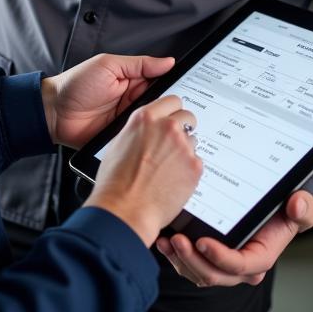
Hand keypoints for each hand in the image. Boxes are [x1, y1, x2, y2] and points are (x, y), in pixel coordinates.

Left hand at [41, 53, 176, 148]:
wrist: (53, 113)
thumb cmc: (76, 84)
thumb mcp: (108, 66)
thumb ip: (139, 64)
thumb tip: (168, 61)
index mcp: (133, 82)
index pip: (163, 84)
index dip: (176, 88)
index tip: (190, 91)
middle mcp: (134, 102)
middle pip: (162, 107)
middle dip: (172, 110)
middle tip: (182, 112)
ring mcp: (128, 121)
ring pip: (153, 125)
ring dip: (159, 127)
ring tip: (171, 128)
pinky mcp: (121, 138)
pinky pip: (139, 140)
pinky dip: (146, 141)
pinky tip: (153, 141)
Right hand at [85, 94, 203, 246]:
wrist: (125, 211)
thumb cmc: (115, 182)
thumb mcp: (119, 144)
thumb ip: (139, 130)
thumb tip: (149, 129)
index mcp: (146, 118)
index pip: (172, 100)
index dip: (172, 111)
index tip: (172, 118)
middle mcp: (167, 127)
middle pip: (187, 117)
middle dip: (182, 128)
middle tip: (172, 145)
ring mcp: (183, 147)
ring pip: (192, 141)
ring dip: (184, 150)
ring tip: (167, 168)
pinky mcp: (194, 167)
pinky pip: (197, 161)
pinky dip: (188, 170)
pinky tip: (173, 180)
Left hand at [156, 189, 312, 287]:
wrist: (276, 207)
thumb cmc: (287, 209)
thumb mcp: (302, 205)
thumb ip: (303, 208)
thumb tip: (296, 205)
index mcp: (260, 257)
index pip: (239, 266)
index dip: (219, 258)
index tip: (201, 241)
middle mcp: (240, 266)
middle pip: (213, 274)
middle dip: (192, 260)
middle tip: (177, 240)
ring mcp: (222, 263)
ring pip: (197, 272)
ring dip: (179, 260)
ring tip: (166, 241)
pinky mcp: (208, 255)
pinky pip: (189, 263)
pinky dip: (174, 255)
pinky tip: (163, 241)